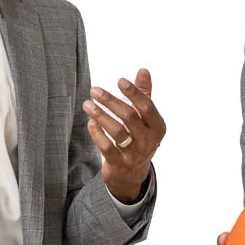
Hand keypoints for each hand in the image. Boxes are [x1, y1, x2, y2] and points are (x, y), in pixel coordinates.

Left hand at [83, 68, 165, 202]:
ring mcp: (134, 154)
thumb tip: (143, 70)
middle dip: (111, 102)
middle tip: (94, 90)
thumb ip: (145, 94)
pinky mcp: (119, 163)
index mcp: (157, 127)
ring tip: (87, 104)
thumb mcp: (145, 119)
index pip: (147, 107)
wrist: (133, 174)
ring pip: (117, 132)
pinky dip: (97, 134)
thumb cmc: (139, 138)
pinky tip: (90, 122)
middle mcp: (148, 141)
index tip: (120, 81)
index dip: (134, 93)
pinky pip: (106, 147)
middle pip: (130, 117)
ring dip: (100, 116)